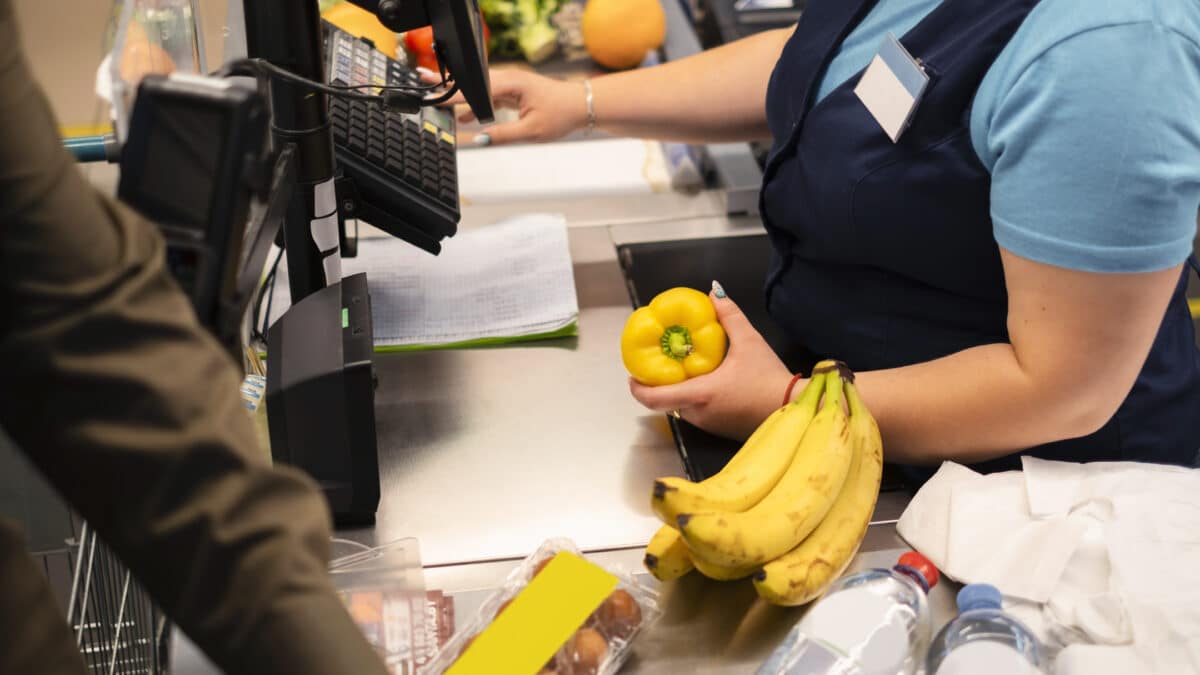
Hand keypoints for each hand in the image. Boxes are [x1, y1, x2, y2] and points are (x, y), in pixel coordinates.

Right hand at [424, 68, 587, 145]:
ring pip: (479, 88)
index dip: (452, 96)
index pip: (475, 90)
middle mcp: (509, 79)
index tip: (434, 98)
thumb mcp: (530, 131)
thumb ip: (501, 135)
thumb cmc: (561, 115)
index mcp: (511, 84)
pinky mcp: (514, 90)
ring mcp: (511, 83)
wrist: (581, 106)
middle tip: (423, 80)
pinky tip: (463, 115)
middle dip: (447, 83)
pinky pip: (489, 94)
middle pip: (472, 82)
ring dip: (460, 94)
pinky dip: (475, 103)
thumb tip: (479, 140)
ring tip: (436, 96)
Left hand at [629, 283, 793, 440]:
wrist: (794, 410)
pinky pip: (697, 412)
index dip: (637, 387)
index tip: (632, 374)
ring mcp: (708, 425)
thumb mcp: (749, 341)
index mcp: (699, 395)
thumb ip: (729, 316)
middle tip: (661, 361)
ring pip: (682, 406)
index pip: (654, 398)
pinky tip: (706, 380)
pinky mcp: (718, 428)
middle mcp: (698, 414)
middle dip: (661, 382)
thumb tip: (714, 292)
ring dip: (679, 389)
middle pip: (666, 400)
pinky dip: (695, 397)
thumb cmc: (770, 380)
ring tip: (685, 367)